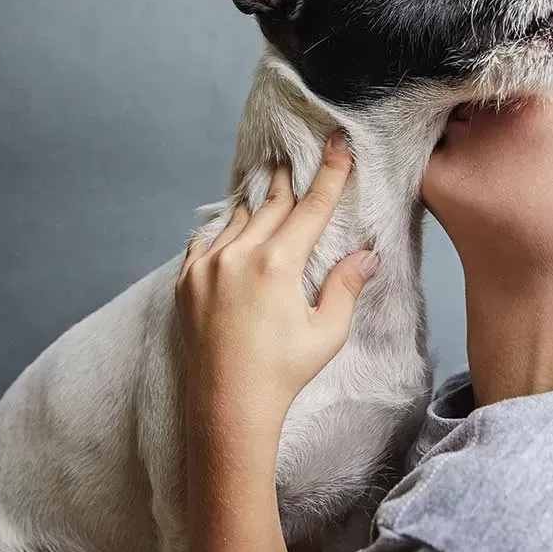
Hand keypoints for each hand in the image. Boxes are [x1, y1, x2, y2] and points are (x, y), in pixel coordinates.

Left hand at [175, 131, 379, 434]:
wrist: (227, 407)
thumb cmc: (282, 374)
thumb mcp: (326, 333)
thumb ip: (345, 287)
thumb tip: (366, 257)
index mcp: (277, 265)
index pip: (311, 207)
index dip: (330, 174)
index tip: (339, 144)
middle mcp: (238, 256)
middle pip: (272, 204)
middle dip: (290, 182)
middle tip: (298, 159)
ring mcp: (206, 267)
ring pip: (237, 218)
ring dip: (256, 203)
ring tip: (267, 187)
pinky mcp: (186, 282)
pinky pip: (205, 240)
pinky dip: (223, 230)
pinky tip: (232, 228)